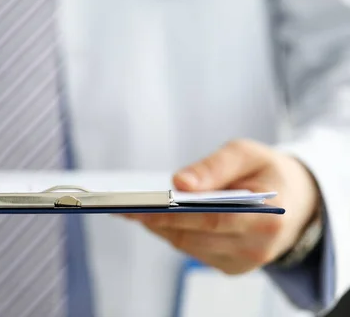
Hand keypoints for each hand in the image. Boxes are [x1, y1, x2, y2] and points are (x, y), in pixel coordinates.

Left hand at [124, 139, 320, 274]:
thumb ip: (215, 166)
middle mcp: (257, 248)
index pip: (212, 219)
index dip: (173, 214)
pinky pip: (191, 249)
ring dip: (159, 225)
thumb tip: (179, 183)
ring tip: (133, 207)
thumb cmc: (268, 171)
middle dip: (157, 219)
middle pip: (193, 236)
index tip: (140, 205)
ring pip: (186, 244)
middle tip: (124, 204)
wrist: (296, 201)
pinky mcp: (230, 267)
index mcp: (268, 217)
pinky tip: (153, 216)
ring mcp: (243, 262)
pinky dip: (171, 231)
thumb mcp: (248, 154)